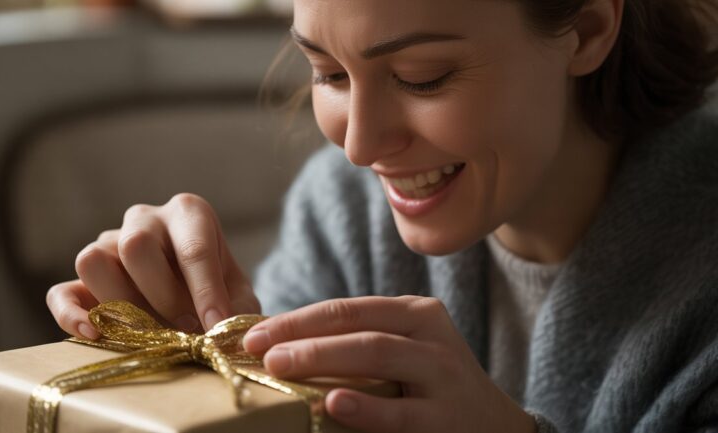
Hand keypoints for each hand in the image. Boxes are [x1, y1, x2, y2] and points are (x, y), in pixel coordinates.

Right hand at [46, 193, 259, 339]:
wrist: (197, 298)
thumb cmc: (221, 291)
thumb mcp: (240, 296)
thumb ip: (239, 310)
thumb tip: (227, 331)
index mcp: (188, 214)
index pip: (193, 247)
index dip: (205, 291)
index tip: (216, 324)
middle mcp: (144, 220)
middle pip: (136, 244)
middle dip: (163, 295)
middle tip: (186, 327)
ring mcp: (108, 245)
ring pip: (93, 260)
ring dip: (121, 303)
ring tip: (151, 331)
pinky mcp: (82, 280)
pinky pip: (61, 291)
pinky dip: (71, 315)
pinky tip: (95, 335)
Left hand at [242, 296, 535, 432]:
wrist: (496, 429)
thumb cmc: (432, 389)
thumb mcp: (406, 353)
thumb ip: (359, 344)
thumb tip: (283, 346)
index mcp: (416, 313)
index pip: (348, 308)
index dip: (298, 318)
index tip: (253, 332)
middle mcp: (431, 336)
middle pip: (358, 327)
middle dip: (303, 335)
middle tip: (258, 348)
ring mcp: (444, 375)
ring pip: (377, 354)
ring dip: (322, 358)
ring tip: (280, 366)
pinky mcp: (448, 418)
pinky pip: (401, 413)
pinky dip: (366, 407)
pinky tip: (334, 404)